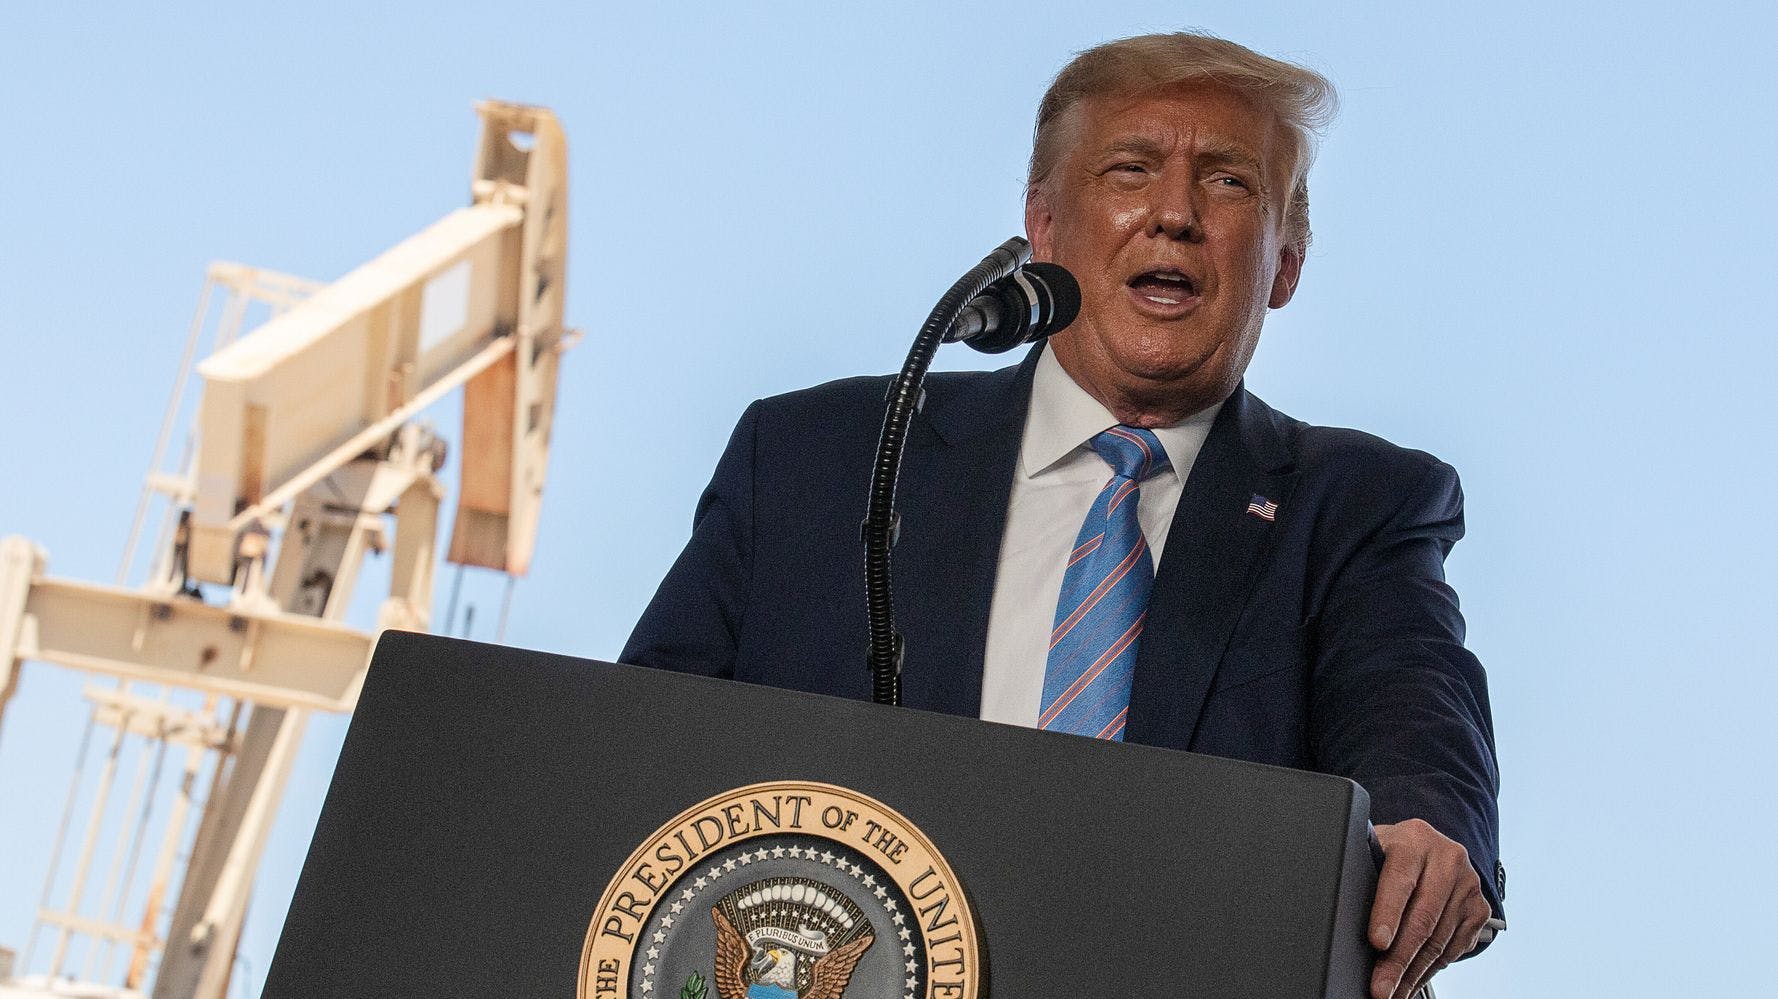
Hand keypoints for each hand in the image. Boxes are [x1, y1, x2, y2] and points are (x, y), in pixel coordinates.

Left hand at [1368, 819, 1491, 998]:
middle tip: (1380, 986)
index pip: (1399, 879)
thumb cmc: (1391, 854)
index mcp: (1414, 840)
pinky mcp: (1479, 908)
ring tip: (1393, 991)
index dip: (1387, 913)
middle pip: (1422, 918)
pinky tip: (1413, 980)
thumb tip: (1344, 914)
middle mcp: (1447, 859)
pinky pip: (1454, 948)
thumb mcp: (1374, 851)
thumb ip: (1365, 873)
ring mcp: (1468, 885)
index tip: (1376, 942)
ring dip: (1414, 972)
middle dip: (1398, 959)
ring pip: (1439, 940)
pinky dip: (1431, 970)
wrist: (1429, 848)